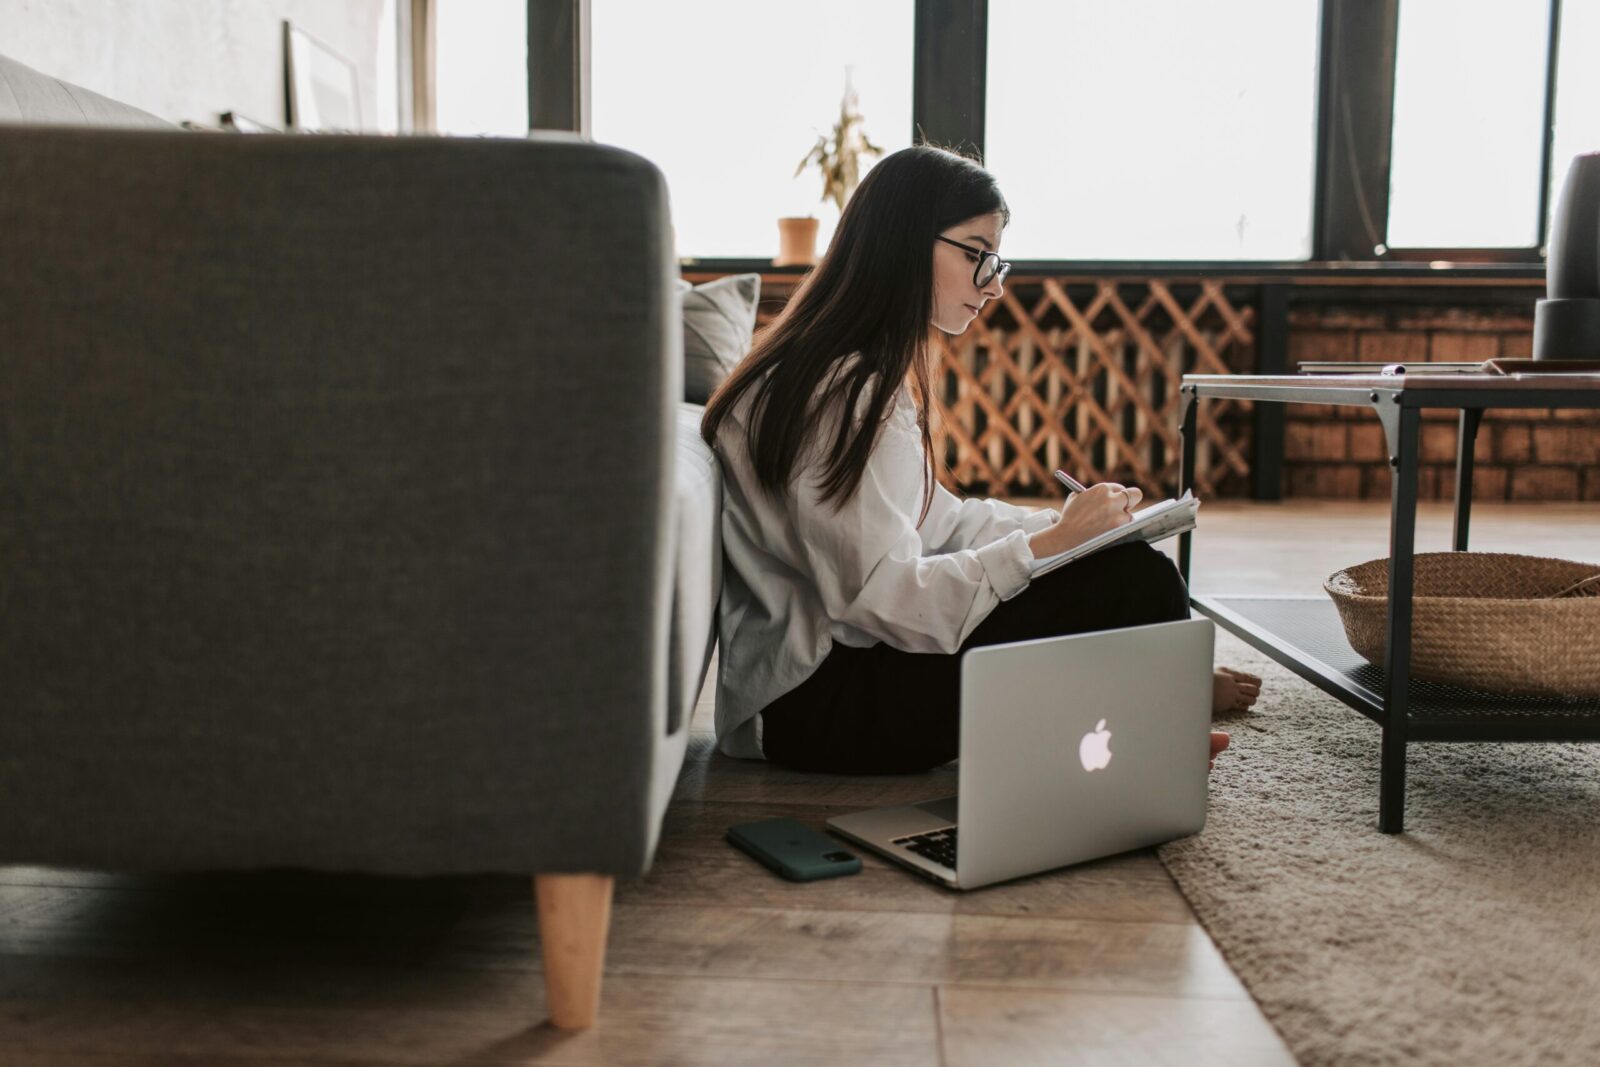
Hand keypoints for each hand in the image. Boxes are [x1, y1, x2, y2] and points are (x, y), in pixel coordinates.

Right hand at [1027, 482, 1142, 558]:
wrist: (1066, 535)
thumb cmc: (1070, 516)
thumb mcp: (1078, 497)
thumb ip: (1094, 494)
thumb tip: (1107, 495)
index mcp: (1101, 489)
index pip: (1119, 488)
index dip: (1117, 494)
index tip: (1116, 499)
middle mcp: (1111, 499)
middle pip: (1135, 494)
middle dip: (1132, 499)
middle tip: (1127, 506)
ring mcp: (1116, 514)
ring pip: (1130, 514)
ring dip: (1122, 518)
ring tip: (1108, 524)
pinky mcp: (1118, 528)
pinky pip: (1125, 526)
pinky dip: (1119, 528)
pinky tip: (1107, 530)